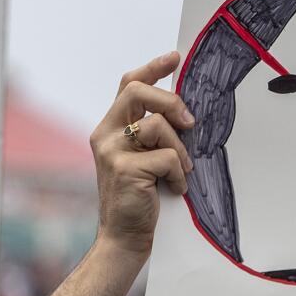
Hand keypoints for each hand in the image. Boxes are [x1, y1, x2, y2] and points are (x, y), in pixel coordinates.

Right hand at [91, 52, 195, 255]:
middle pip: (139, 92)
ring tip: (182, 170)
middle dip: (171, 101)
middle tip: (190, 122)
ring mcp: (112, 151)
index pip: (128, 85)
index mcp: (109, 128)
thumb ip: (151, 132)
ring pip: (158, 126)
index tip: (174, 58)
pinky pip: (167, 157)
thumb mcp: (141, 157)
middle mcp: (105, 135)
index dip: (152, 69)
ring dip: (180, 149)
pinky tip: (175, 188)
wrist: (123, 237)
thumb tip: (183, 109)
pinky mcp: (125, 170)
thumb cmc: (138, 197)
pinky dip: (178, 174)